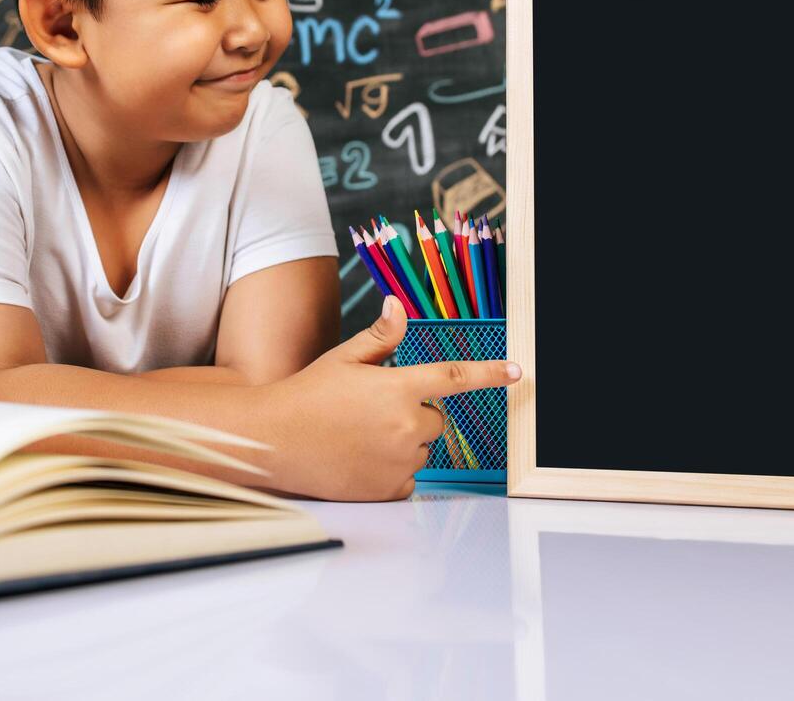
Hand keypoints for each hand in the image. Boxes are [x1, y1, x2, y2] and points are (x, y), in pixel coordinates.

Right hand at [258, 295, 518, 501]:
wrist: (275, 440)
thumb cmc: (306, 395)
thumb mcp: (343, 359)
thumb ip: (379, 338)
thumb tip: (399, 306)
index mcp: (397, 387)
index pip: (455, 377)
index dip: (490, 373)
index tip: (518, 372)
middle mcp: (405, 425)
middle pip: (435, 420)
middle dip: (414, 414)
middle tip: (372, 412)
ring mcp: (399, 460)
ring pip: (421, 449)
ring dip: (403, 443)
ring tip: (359, 436)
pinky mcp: (389, 488)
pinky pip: (408, 477)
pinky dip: (392, 470)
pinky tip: (360, 459)